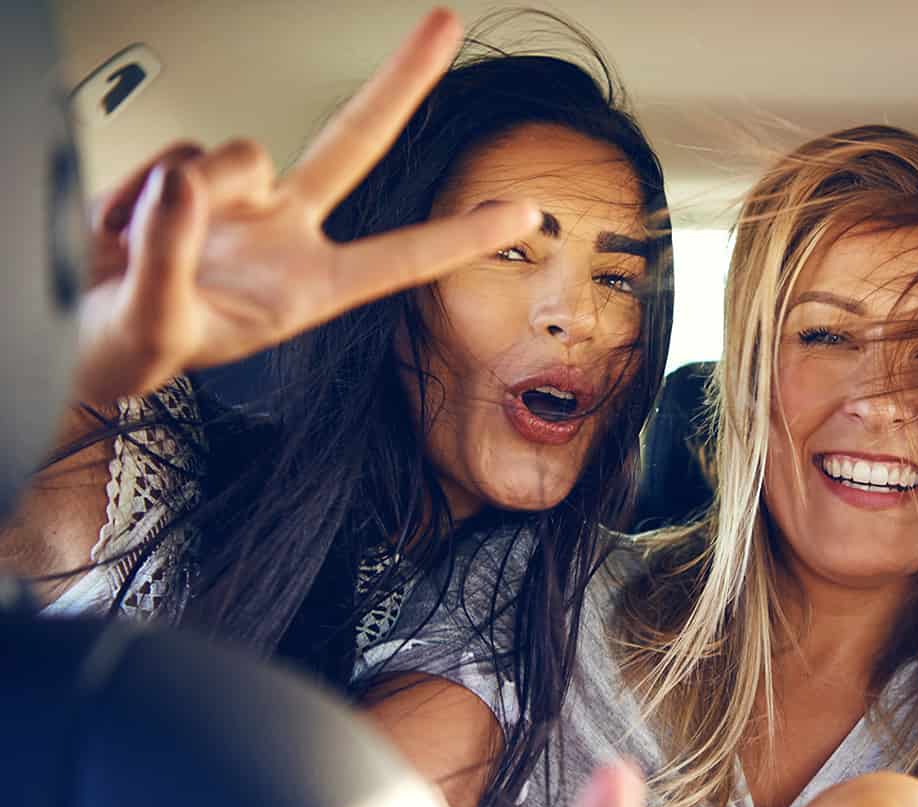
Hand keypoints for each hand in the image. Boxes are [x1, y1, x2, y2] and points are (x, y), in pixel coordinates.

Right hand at [72, 7, 540, 406]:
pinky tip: (125, 229)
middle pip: (356, 141)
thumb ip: (170, 256)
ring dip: (184, 197)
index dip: (463, 235)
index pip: (402, 257)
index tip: (524, 214)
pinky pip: (176, 157)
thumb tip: (189, 182)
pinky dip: (140, 192)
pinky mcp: (194, 177)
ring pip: (236, 152)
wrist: (80, 333)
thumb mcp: (157, 325)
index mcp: (309, 287)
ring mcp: (243, 199)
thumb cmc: (132, 351)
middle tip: (445, 23)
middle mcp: (288, 230)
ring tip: (141, 251)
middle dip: (401, 78)